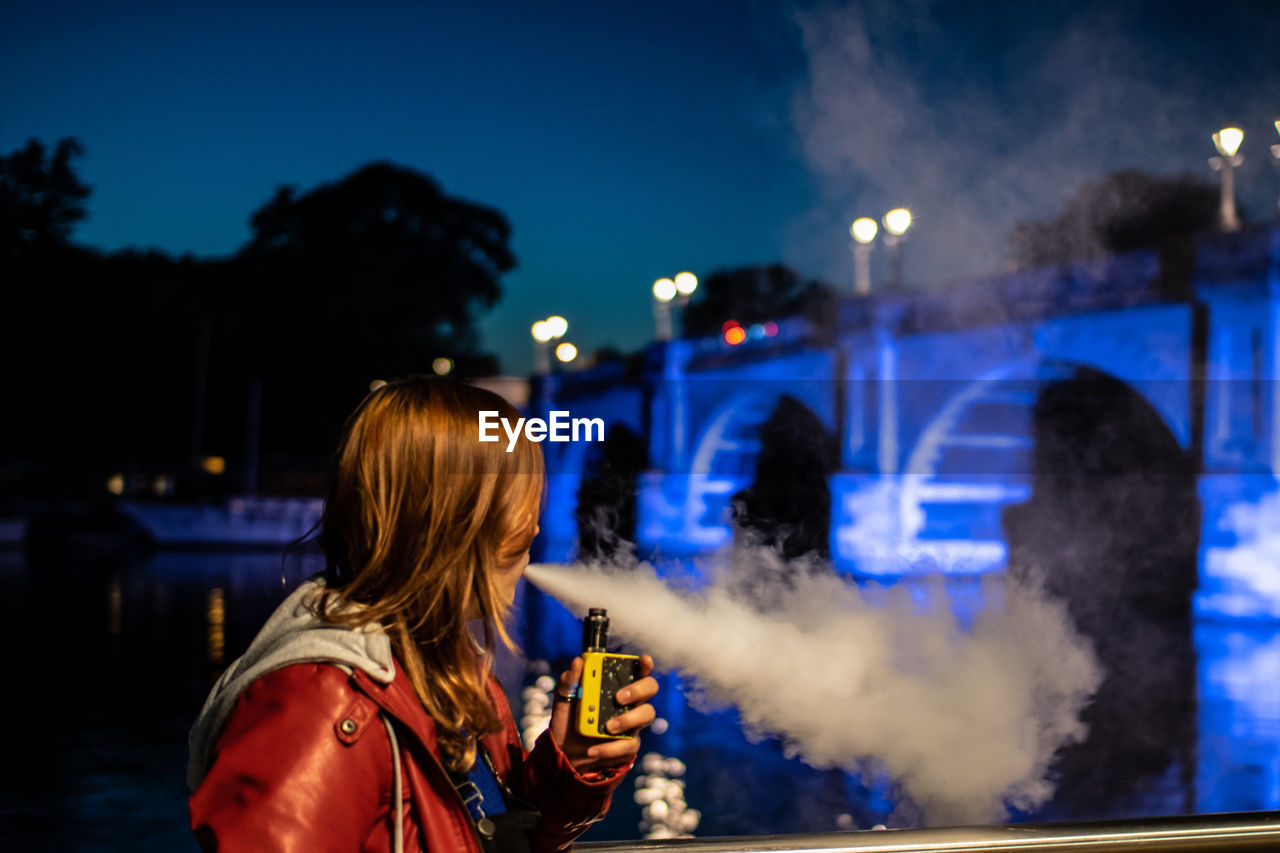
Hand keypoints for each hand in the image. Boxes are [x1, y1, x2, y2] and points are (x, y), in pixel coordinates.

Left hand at [549, 655, 658, 773]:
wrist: (565, 752)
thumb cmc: (568, 720)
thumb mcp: (564, 699)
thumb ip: (569, 680)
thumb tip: (577, 662)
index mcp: (616, 685)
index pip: (637, 670)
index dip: (644, 664)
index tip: (643, 659)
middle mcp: (630, 702)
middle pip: (650, 687)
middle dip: (638, 689)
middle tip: (619, 697)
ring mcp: (632, 723)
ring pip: (647, 714)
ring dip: (628, 719)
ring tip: (607, 727)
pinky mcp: (629, 745)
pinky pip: (629, 744)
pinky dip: (610, 747)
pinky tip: (593, 749)